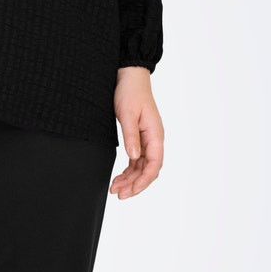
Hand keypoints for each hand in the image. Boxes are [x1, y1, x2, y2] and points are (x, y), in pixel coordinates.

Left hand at [111, 67, 163, 199]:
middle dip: (134, 184)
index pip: (154, 165)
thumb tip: (133, 157)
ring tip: (115, 188)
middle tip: (118, 194)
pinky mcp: (139, 138)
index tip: (129, 191)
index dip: (143, 181)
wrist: (130, 77)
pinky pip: (136, 160)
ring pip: (142, 167)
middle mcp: (154, 140)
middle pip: (148, 170)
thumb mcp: (128, 114)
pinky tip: (119, 177)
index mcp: (156, 135)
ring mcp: (148, 140)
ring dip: (130, 179)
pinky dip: (128, 170)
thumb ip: (131, 137)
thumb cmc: (130, 92)